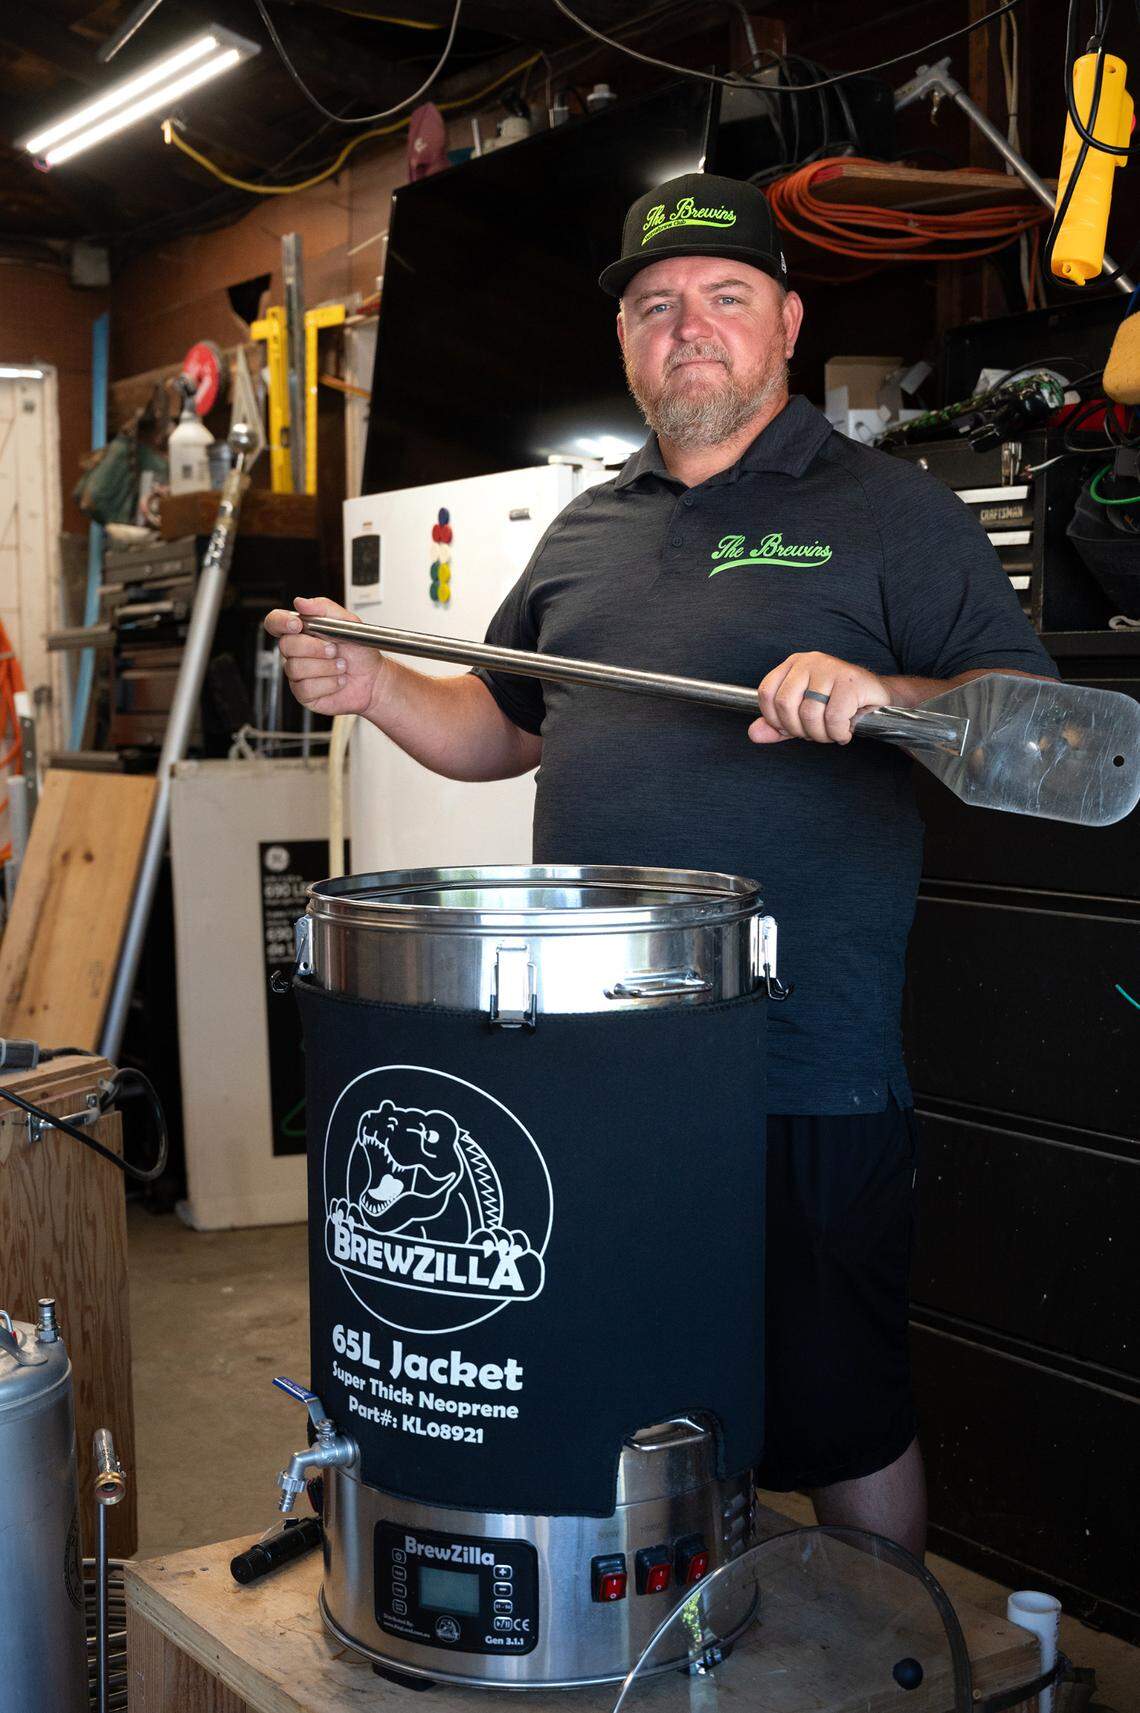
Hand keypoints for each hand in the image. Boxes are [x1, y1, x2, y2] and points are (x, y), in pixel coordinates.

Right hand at [263, 595, 382, 717]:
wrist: (374, 680)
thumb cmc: (360, 652)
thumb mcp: (349, 623)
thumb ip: (324, 608)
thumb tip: (301, 602)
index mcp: (302, 631)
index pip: (275, 622)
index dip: (280, 622)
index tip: (297, 625)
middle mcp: (296, 652)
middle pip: (286, 645)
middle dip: (314, 648)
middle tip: (334, 650)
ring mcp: (298, 673)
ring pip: (296, 668)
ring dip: (326, 667)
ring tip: (341, 666)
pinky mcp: (304, 693)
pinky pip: (306, 688)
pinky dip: (328, 683)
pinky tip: (338, 680)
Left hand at [749, 652, 890, 745]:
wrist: (877, 698)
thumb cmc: (838, 705)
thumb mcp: (802, 716)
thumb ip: (777, 725)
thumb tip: (753, 733)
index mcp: (792, 665)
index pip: (766, 693)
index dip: (774, 719)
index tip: (791, 729)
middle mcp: (809, 661)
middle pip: (785, 705)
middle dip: (799, 730)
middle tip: (815, 734)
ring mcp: (830, 668)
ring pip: (809, 714)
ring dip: (820, 734)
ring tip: (832, 733)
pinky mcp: (850, 681)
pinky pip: (833, 717)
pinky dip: (838, 733)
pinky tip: (845, 732)